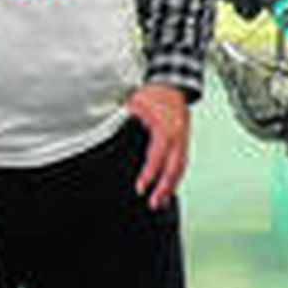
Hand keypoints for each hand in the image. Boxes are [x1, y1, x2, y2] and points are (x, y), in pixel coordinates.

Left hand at [126, 83, 189, 209]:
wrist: (171, 84)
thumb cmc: (153, 93)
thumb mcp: (135, 103)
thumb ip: (126, 121)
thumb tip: (104, 134)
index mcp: (167, 126)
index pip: (158, 154)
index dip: (150, 173)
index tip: (140, 187)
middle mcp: (178, 134)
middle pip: (174, 166)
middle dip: (165, 187)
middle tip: (153, 203)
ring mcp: (183, 138)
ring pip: (180, 166)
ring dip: (172, 185)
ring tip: (161, 201)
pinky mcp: (183, 140)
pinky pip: (181, 161)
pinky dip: (175, 176)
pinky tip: (169, 187)